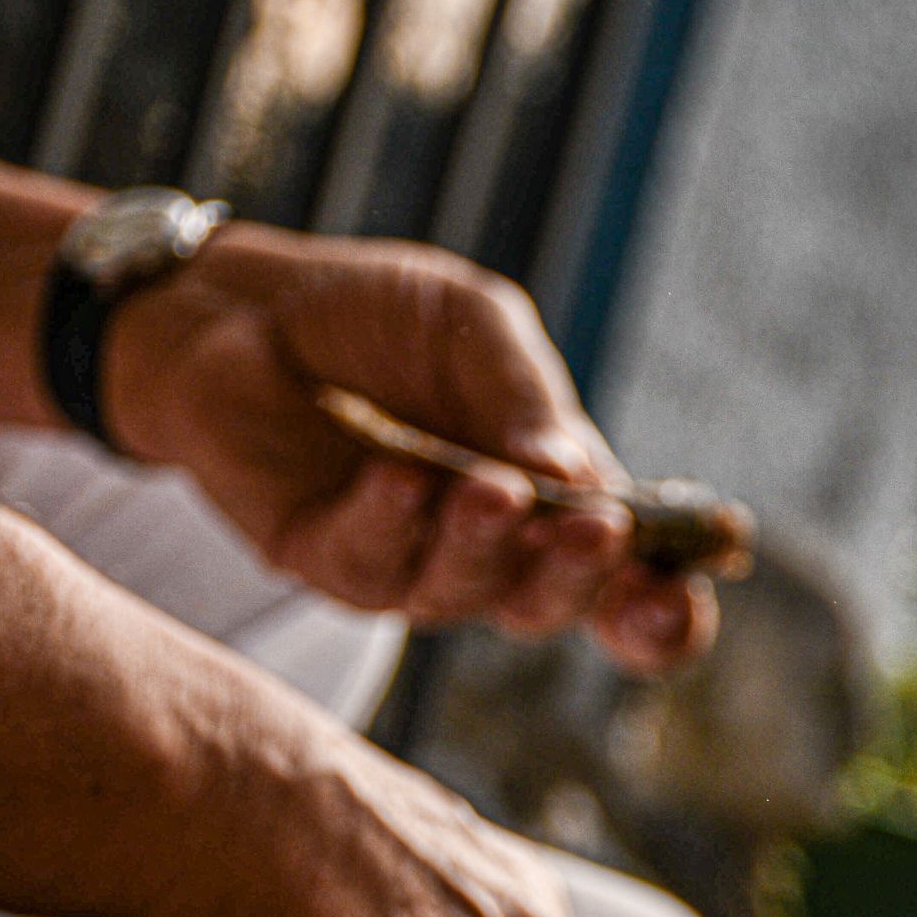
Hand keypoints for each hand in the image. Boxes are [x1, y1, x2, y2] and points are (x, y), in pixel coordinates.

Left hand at [102, 220, 716, 671]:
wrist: (243, 305)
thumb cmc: (376, 317)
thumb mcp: (476, 326)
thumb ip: (527, 394)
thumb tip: (578, 474)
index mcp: (555, 500)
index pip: (624, 587)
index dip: (659, 611)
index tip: (673, 595)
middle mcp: (490, 551)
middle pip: (552, 604)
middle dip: (580, 575)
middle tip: (595, 527)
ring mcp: (408, 565)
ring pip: (465, 593)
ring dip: (485, 545)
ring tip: (489, 489)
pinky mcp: (323, 561)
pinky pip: (369, 564)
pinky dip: (390, 521)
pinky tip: (398, 475)